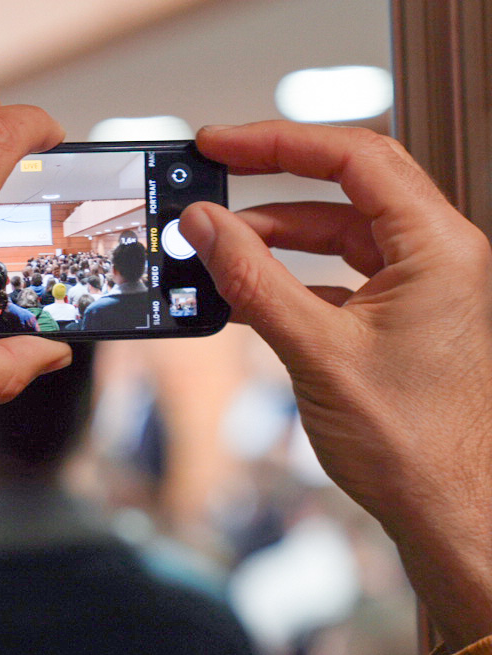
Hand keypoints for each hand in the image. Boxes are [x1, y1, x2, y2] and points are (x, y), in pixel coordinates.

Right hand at [178, 121, 491, 649]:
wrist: (449, 512)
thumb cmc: (416, 445)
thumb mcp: (316, 351)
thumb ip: (254, 279)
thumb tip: (206, 227)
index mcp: (439, 250)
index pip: (356, 158)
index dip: (279, 142)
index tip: (221, 145)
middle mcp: (438, 258)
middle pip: (347, 186)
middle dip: (272, 180)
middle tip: (212, 176)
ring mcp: (421, 288)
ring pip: (339, 232)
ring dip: (275, 236)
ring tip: (216, 248)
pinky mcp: (401, 319)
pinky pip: (339, 275)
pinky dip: (289, 277)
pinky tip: (244, 290)